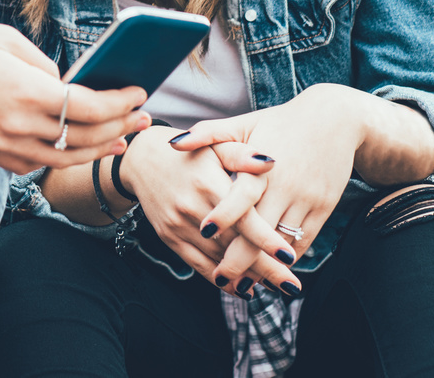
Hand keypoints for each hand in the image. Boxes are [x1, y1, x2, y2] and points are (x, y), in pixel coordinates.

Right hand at [0, 22, 148, 174]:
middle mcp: (19, 127)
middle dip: (120, 127)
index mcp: (28, 93)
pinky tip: (76, 148)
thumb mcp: (7, 39)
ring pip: (64, 159)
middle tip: (142, 118)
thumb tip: (67, 84)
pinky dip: (62, 157)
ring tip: (121, 140)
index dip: (121, 103)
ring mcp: (3, 146)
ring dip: (98, 150)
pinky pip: (36, 163)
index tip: (139, 93)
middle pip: (85, 137)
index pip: (91, 107)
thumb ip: (44, 65)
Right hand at [118, 127, 294, 293]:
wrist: (142, 160)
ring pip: (217, 258)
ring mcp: (178, 225)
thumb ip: (243, 155)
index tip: (290, 256)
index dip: (266, 239)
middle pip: (234, 245)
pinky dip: (220, 279)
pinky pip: (197, 265)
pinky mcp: (169, 237)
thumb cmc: (189, 152)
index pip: (242, 218)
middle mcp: (192, 208)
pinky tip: (241, 288)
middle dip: (265, 268)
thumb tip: (271, 163)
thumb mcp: (215, 144)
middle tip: (291, 285)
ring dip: (246, 276)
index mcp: (208, 183)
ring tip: (274, 286)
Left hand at [172, 85, 369, 292]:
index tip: (204, 233)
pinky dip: (286, 259)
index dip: (223, 216)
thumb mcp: (245, 123)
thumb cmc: (281, 122)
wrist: (334, 119)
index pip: (241, 197)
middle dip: (240, 259)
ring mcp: (307, 199)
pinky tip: (269, 270)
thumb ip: (208, 134)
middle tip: (220, 278)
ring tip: (241, 283)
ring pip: (283, 243)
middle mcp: (286, 186)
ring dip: (263, 267)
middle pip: (260, 232)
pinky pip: (304, 241)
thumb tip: (173, 143)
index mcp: (262, 166)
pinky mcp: (324, 208)